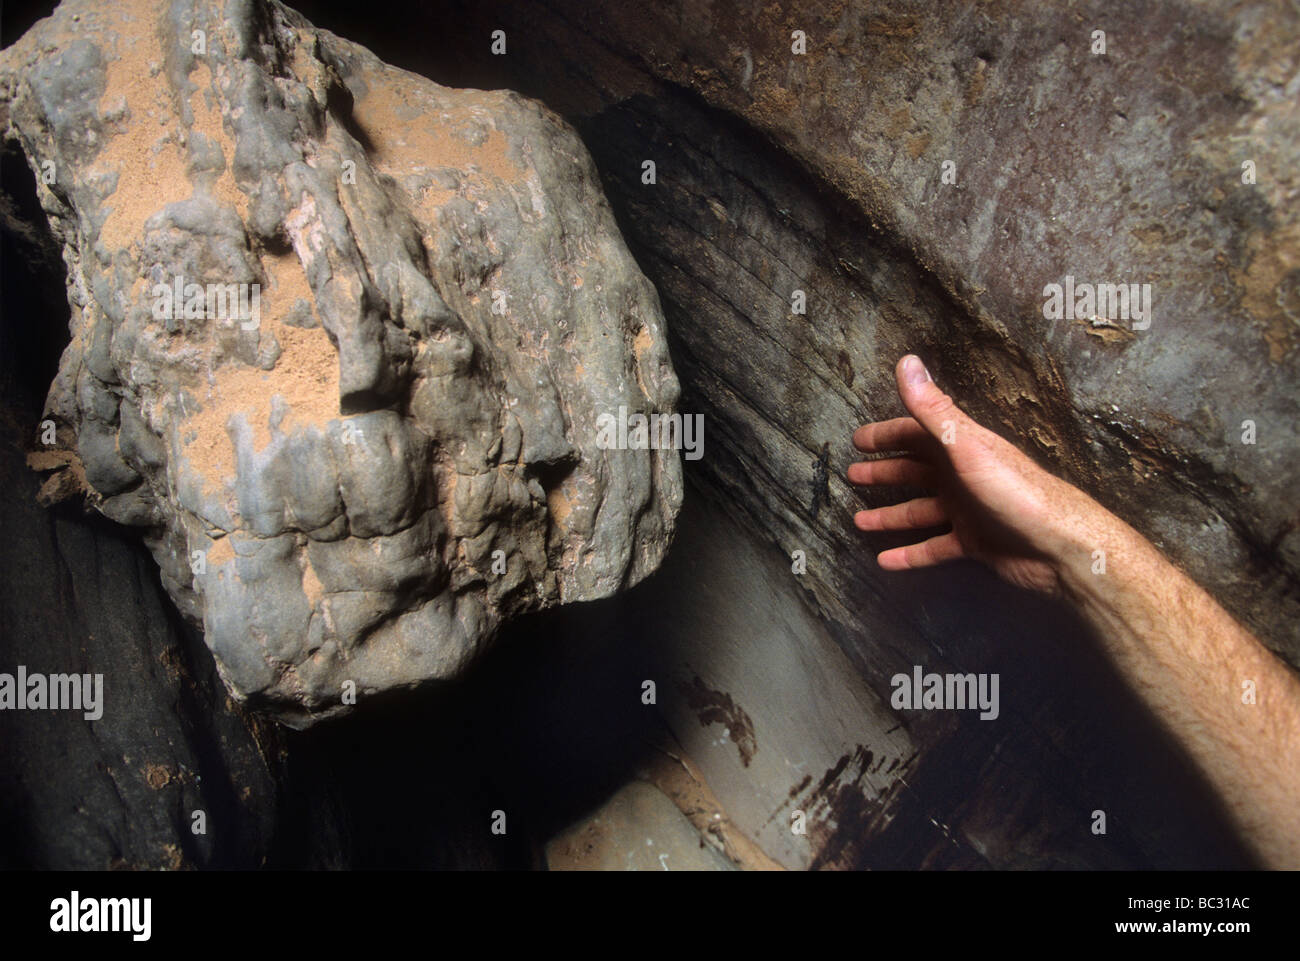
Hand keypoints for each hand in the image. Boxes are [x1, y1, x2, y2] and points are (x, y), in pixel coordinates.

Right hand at [849, 355, 1089, 593]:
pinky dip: (909, 554)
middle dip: (884, 473)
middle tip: (854, 476)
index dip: (886, 436)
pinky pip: (933, 548)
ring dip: (890, 515)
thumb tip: (907, 362)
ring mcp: (967, 511)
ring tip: (860, 521)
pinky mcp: (974, 543)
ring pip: (919, 512)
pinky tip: (886, 561)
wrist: (1057, 544)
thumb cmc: (1014, 491)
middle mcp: (962, 476)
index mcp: (959, 448)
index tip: (858, 441)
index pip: (915, 435)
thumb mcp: (966, 445)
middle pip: (915, 472)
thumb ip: (933, 408)